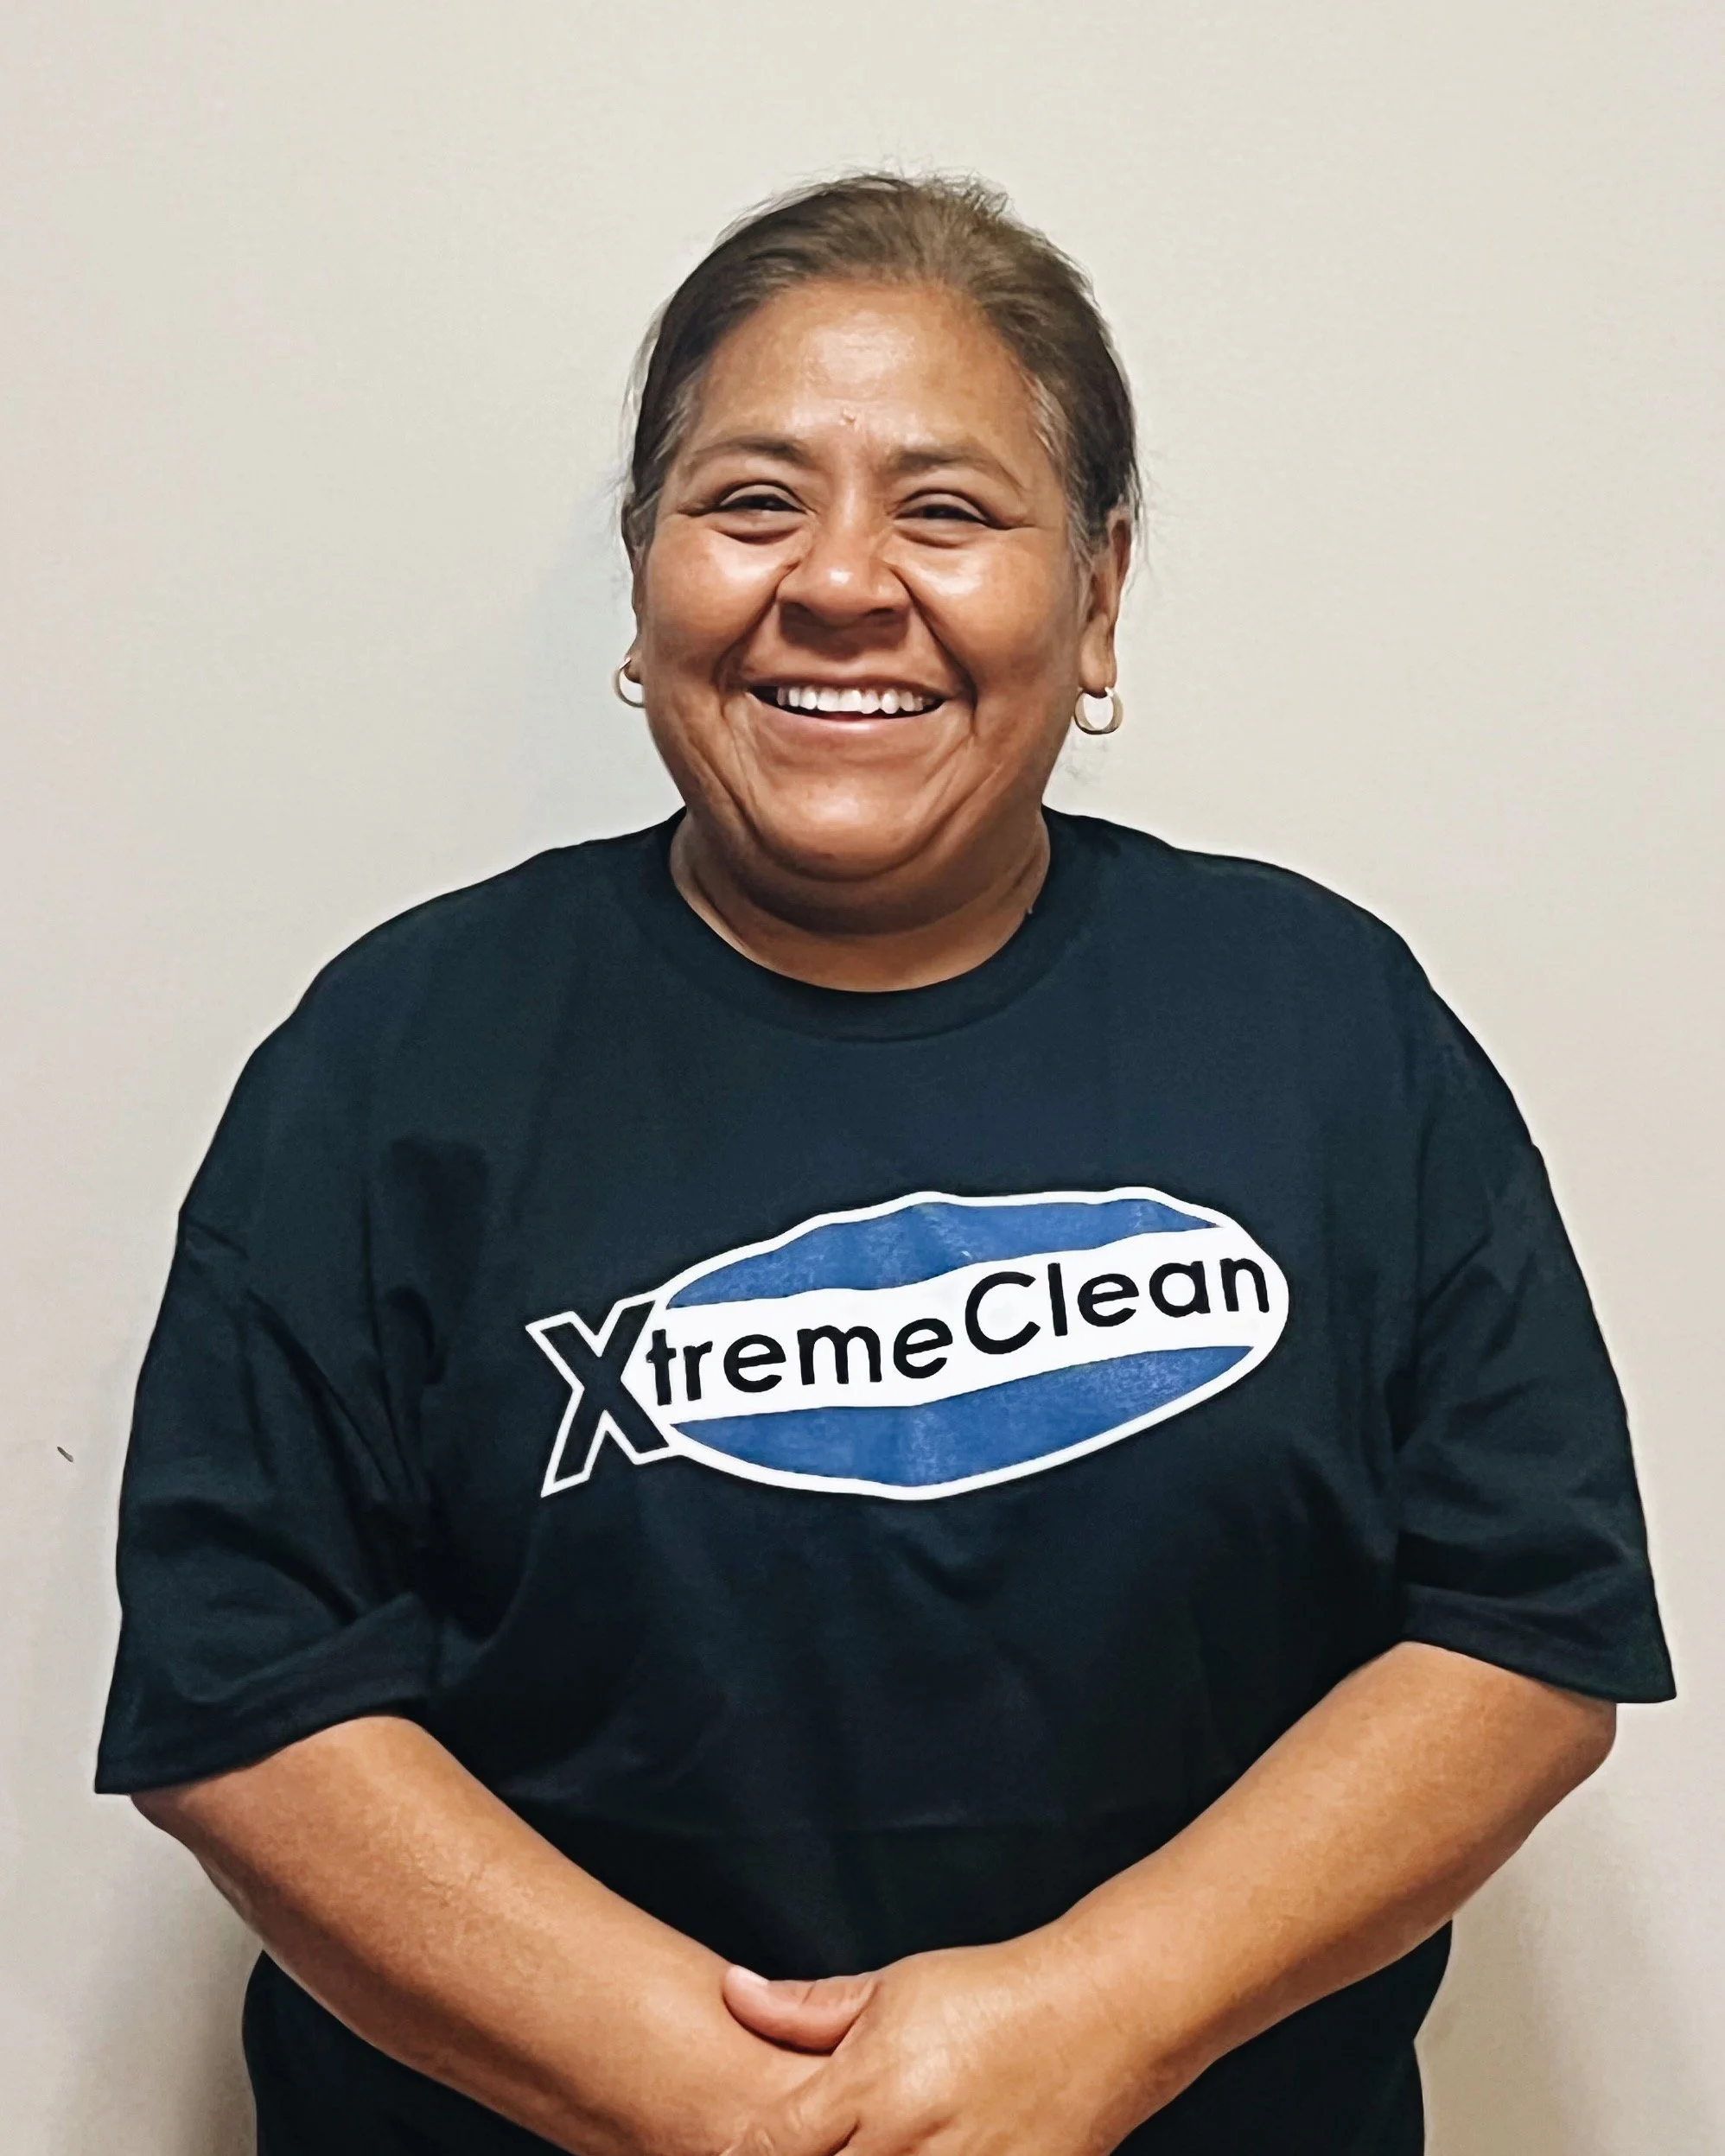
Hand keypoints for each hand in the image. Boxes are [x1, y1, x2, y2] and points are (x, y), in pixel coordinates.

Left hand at [719, 1930, 1160, 2155]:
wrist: (1098, 2013)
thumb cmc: (991, 1994)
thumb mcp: (893, 1988)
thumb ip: (806, 2008)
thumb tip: (733, 1991)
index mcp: (871, 2084)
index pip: (774, 2146)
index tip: (728, 2152)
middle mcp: (908, 2143)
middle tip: (815, 2147)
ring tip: (875, 2147)